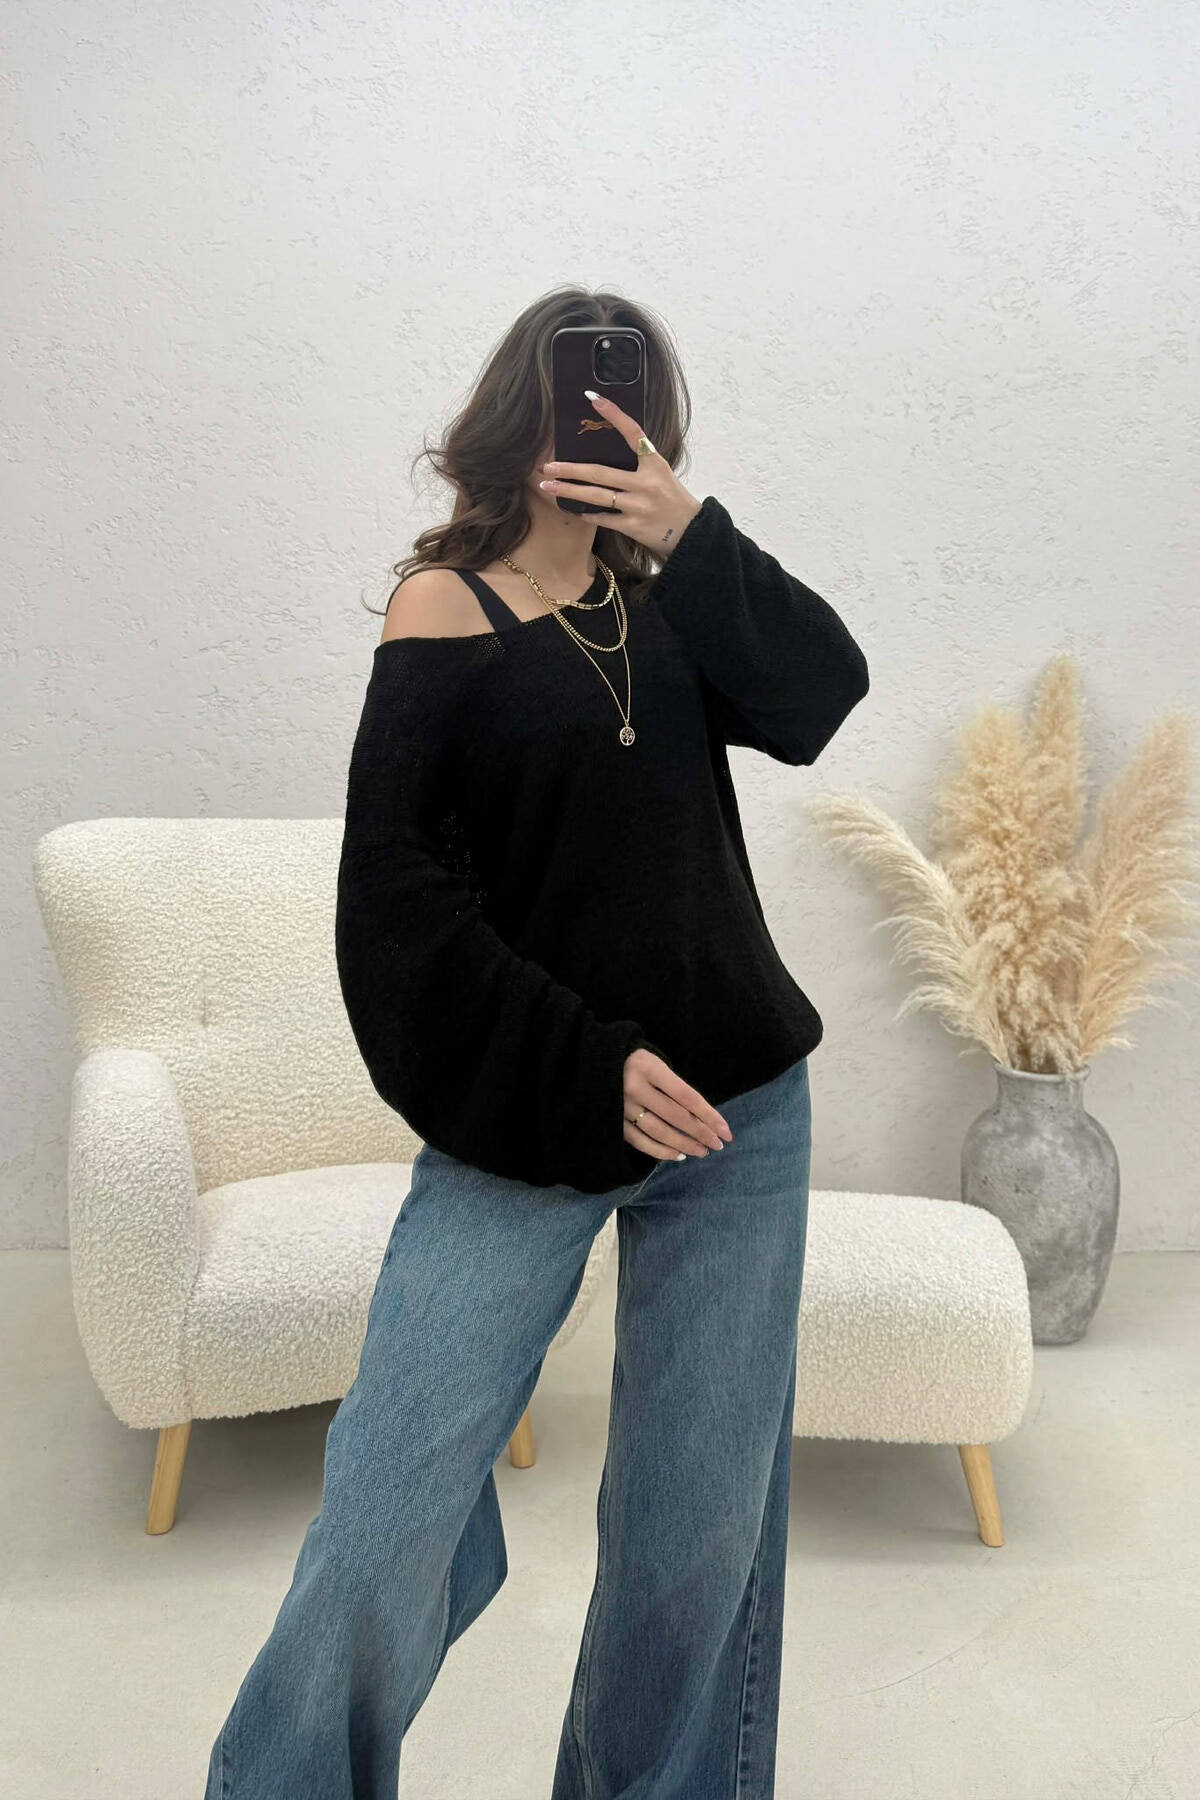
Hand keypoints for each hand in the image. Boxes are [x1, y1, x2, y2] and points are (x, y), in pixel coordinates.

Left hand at [538, 392, 702, 560]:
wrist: (692, 533)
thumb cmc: (673, 500)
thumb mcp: (661, 474)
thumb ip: (639, 463)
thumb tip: (603, 454)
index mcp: (654, 463)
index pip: (633, 432)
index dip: (613, 414)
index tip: (593, 398)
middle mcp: (646, 483)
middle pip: (601, 472)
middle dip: (570, 469)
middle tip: (547, 465)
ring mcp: (639, 505)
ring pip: (597, 496)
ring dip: (569, 491)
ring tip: (548, 486)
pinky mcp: (634, 526)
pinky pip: (603, 518)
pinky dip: (586, 513)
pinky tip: (572, 508)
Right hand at [623, 1046, 733, 1160]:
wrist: (599, 1063)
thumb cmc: (639, 1065)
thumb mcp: (657, 1065)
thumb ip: (676, 1088)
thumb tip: (705, 1119)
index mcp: (650, 1068)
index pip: (687, 1096)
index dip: (709, 1116)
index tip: (726, 1132)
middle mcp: (635, 1087)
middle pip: (675, 1116)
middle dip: (701, 1133)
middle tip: (717, 1145)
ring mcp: (622, 1106)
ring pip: (659, 1132)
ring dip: (684, 1144)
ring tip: (702, 1151)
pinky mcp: (614, 1122)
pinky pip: (640, 1142)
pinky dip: (661, 1151)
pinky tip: (678, 1155)